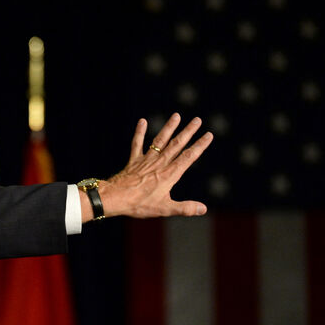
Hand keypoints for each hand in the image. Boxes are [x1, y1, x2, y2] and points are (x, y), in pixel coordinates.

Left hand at [89, 113, 212, 219]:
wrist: (115, 198)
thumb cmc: (139, 205)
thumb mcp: (165, 209)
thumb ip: (185, 208)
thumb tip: (203, 209)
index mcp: (169, 174)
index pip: (188, 157)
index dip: (199, 146)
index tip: (208, 135)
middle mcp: (159, 164)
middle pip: (176, 145)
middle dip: (188, 132)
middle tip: (197, 120)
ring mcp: (146, 160)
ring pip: (160, 141)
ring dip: (168, 128)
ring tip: (176, 115)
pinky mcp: (134, 161)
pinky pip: (137, 144)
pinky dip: (139, 133)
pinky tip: (142, 121)